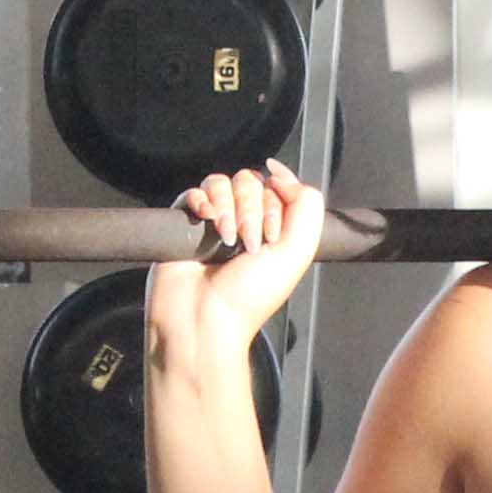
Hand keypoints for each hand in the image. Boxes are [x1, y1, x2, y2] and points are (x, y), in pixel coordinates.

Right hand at [149, 159, 327, 365]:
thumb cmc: (249, 298)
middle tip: (247, 244)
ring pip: (221, 183)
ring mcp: (212, 222)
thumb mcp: (298, 251)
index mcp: (271, 229)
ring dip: (226, 208)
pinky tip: (204, 222)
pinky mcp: (184, 223)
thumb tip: (280, 173)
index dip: (274, 207)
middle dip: (250, 210)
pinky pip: (193, 191)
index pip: (275, 188)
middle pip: (248, 181)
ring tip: (225, 240)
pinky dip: (200, 201)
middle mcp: (243, 222)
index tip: (270, 238)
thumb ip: (307, 205)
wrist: (206, 318)